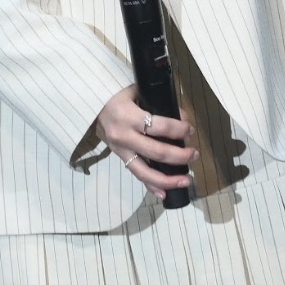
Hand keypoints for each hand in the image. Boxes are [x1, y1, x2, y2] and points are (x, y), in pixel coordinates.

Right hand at [95, 86, 195, 200]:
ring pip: (145, 171)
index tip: (190, 130)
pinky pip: (136, 174)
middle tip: (194, 155)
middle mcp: (124, 136)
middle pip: (157, 152)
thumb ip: (157, 102)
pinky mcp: (119, 157)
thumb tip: (182, 117)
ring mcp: (120, 150)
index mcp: (129, 115)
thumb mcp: (136, 90)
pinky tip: (164, 194)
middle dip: (179, 156)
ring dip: (168, 179)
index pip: (160, 126)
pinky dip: (150, 186)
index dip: (179, 130)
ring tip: (186, 181)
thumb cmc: (117, 94)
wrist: (90, 104)